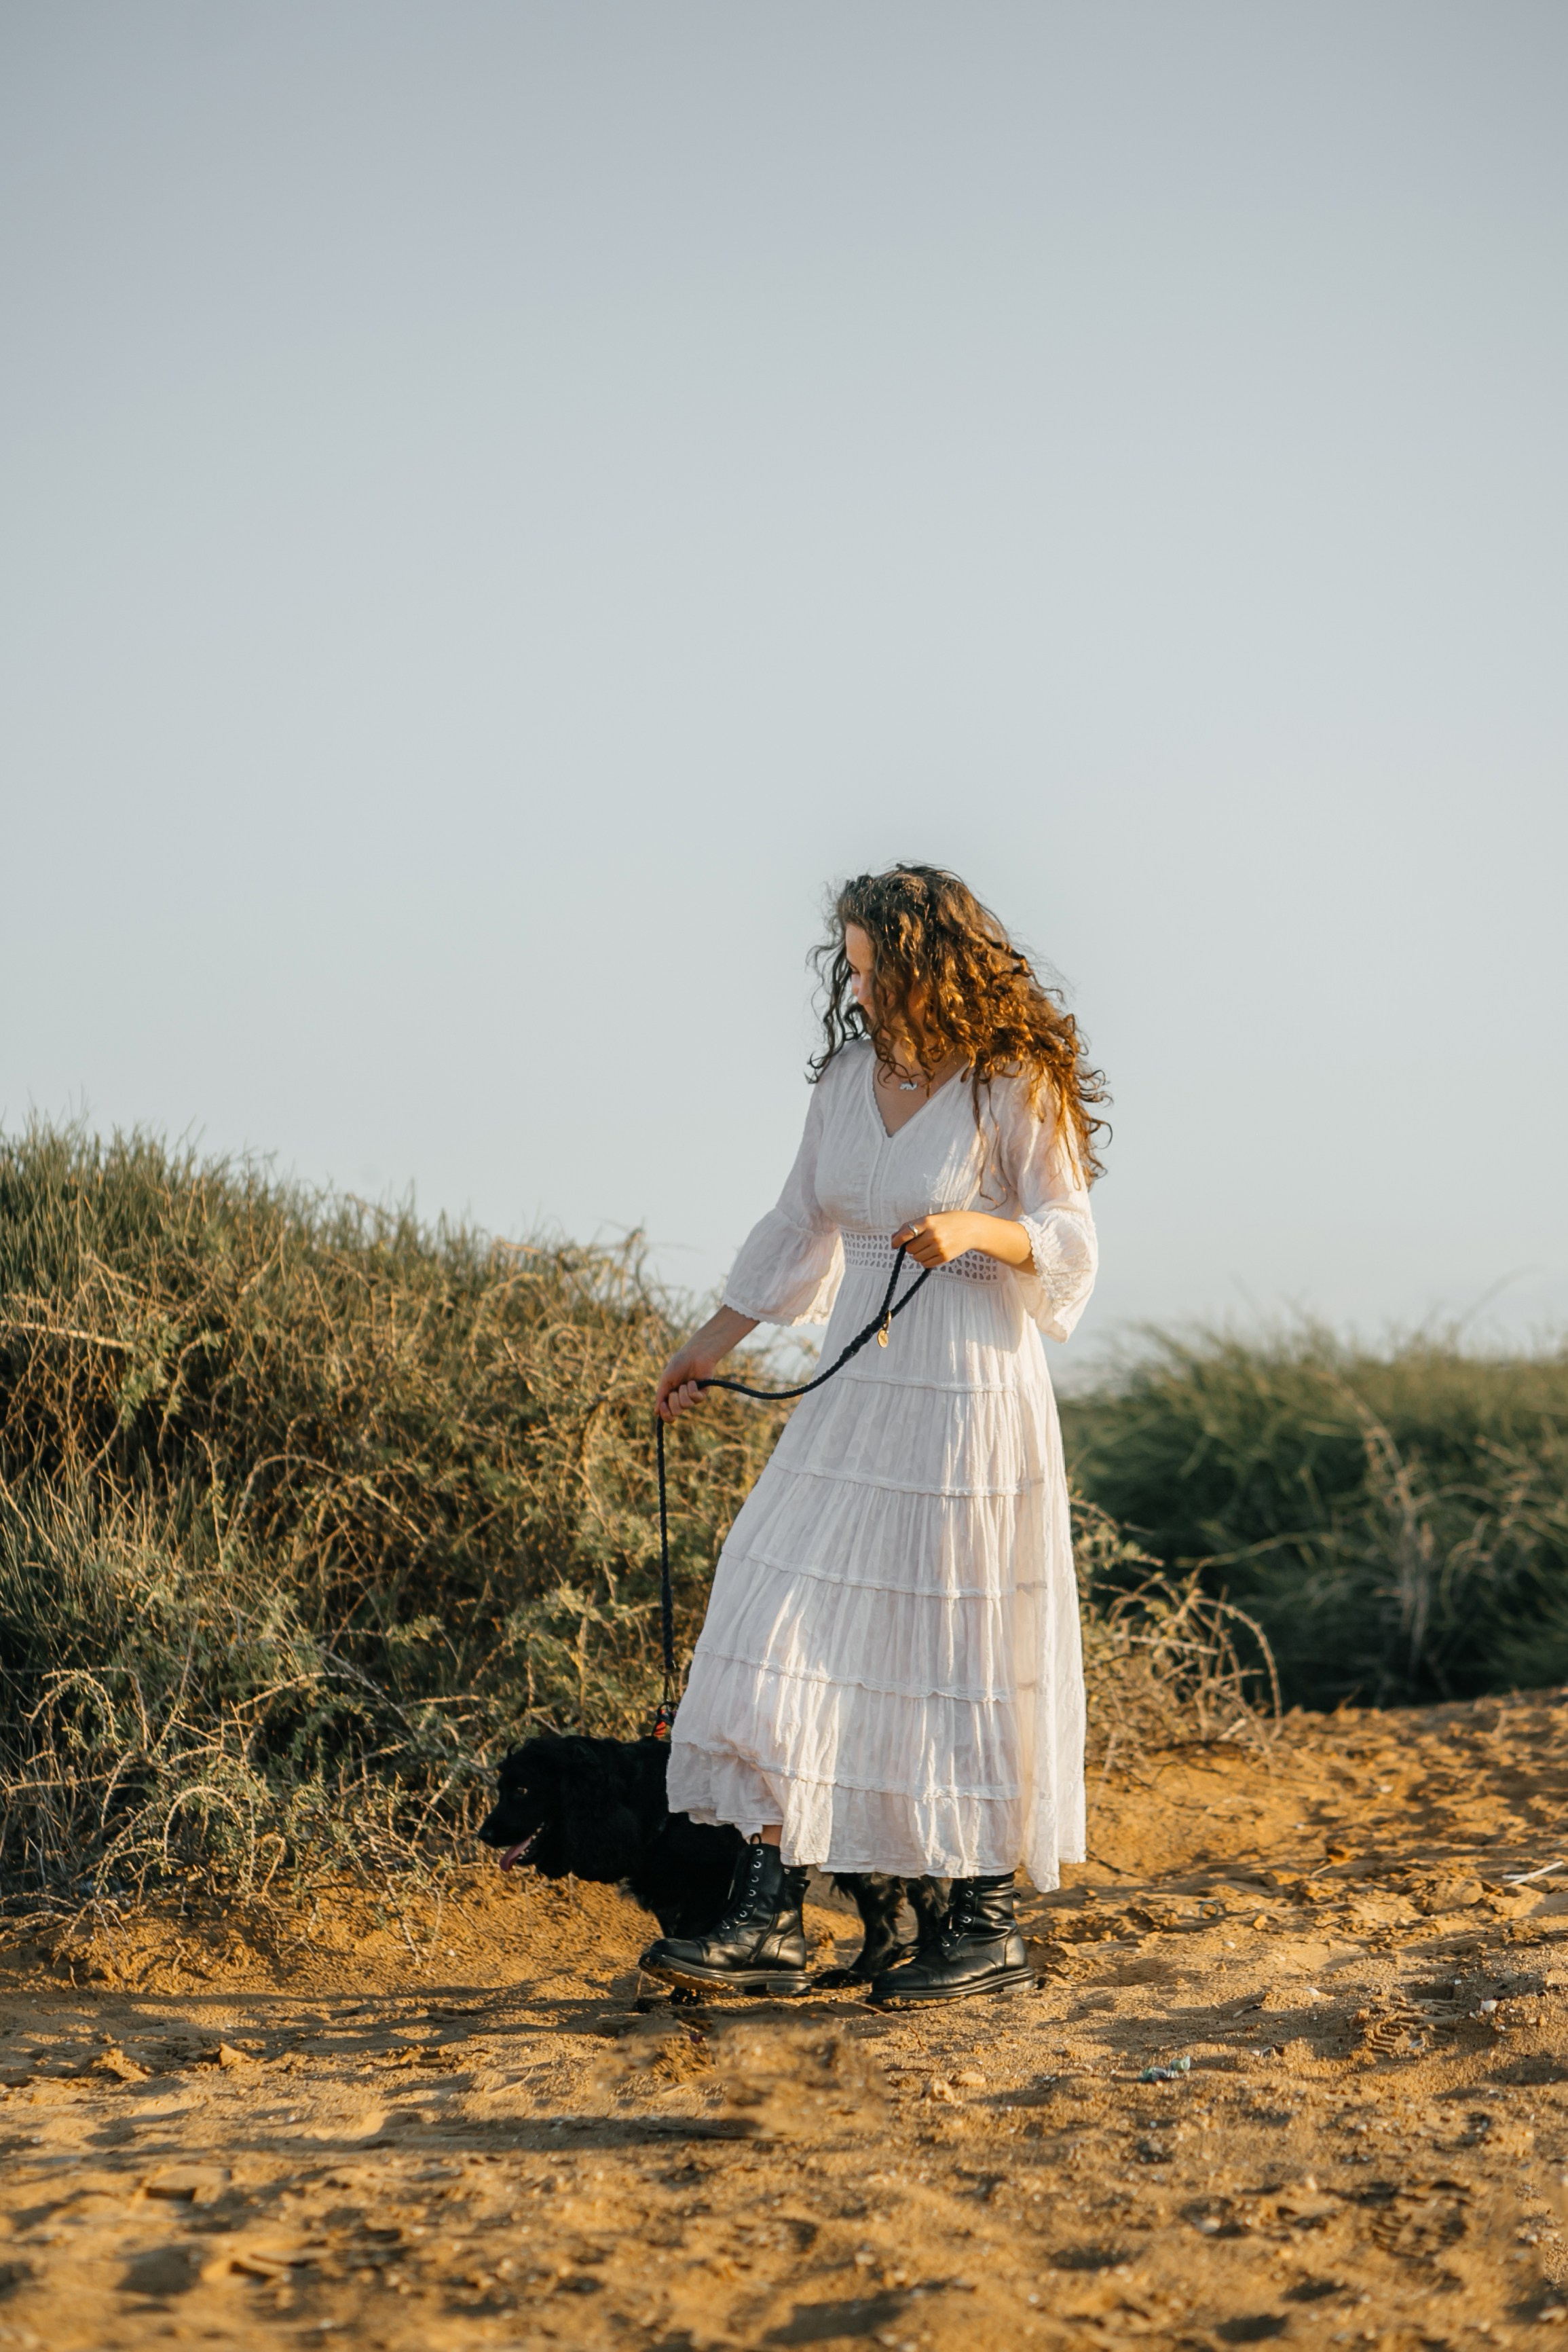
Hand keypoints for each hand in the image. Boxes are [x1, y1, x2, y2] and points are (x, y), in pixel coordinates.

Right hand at [655, 1306, 758, 1420]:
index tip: (663, 1405)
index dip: (665, 1414)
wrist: (694, 1354)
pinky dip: (692, 1389)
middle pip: (676, 1413)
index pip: (668, 1414)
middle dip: (673, 1401)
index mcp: (671, 1396)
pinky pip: (696, 1399)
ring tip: (685, 1383)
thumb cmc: (679, 1364)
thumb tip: (656, 1412)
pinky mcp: (703, 1394)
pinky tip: (693, 1381)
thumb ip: (661, 1396)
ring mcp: (692, 1397)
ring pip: (686, 1406)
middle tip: (675, 1390)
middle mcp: (682, 1399)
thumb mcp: (666, 1380)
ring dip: (683, 1393)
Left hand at [891, 1213, 1033, 1269]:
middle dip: (911, 1247)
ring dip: (918, 1254)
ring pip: (917, 1257)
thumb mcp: (932, 1218)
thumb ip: (912, 1226)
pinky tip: (932, 1253)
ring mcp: (939, 1247)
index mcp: (928, 1222)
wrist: (972, 1229)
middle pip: (910, 1248)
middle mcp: (933, 1234)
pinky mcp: (944, 1257)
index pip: (906, 1233)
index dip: (897, 1240)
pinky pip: (926, 1264)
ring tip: (928, 1247)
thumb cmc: (949, 1221)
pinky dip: (925, 1261)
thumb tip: (893, 1239)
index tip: (894, 1244)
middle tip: (920, 1242)